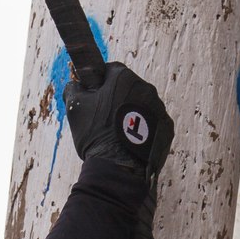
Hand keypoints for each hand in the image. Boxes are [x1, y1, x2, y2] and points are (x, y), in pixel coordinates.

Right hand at [65, 62, 172, 180]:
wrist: (119, 168)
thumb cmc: (95, 135)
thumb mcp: (75, 108)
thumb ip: (73, 89)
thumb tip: (75, 84)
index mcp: (124, 78)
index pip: (111, 70)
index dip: (100, 83)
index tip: (94, 96)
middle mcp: (146, 88)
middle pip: (128, 89)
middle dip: (117, 99)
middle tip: (103, 119)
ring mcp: (159, 109)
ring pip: (141, 106)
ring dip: (131, 115)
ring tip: (117, 134)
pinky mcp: (166, 128)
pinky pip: (153, 124)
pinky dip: (144, 130)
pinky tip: (130, 143)